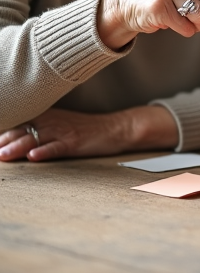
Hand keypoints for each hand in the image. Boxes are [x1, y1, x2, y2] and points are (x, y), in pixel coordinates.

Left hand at [0, 106, 177, 161]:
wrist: (115, 128)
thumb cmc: (84, 129)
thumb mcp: (58, 123)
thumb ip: (36, 127)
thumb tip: (10, 138)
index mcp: (46, 116)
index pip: (17, 123)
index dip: (2, 133)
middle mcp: (52, 121)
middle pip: (22, 130)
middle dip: (4, 140)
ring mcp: (63, 131)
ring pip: (36, 138)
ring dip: (18, 147)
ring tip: (3, 155)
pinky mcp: (75, 142)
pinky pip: (58, 147)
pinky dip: (46, 151)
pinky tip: (34, 157)